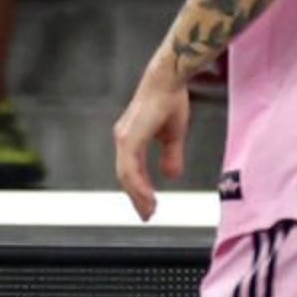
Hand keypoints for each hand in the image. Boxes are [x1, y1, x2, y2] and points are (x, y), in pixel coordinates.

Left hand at [111, 63, 193, 220]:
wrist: (168, 80)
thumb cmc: (169, 101)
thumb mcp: (173, 135)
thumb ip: (171, 156)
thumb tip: (171, 176)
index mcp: (131, 139)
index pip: (131, 171)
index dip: (139, 190)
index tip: (148, 206)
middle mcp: (123, 140)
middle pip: (126, 177)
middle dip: (137, 198)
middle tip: (147, 215)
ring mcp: (124, 139)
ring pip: (126, 175)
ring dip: (137, 195)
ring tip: (148, 211)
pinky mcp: (129, 138)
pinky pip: (130, 168)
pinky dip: (138, 184)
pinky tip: (147, 196)